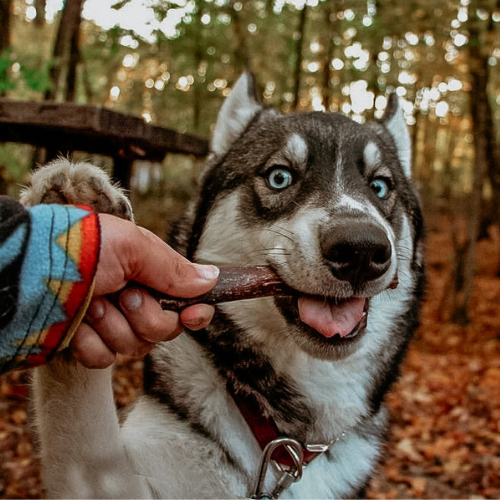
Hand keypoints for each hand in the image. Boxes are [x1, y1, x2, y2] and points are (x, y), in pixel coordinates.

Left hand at [70, 214, 218, 368]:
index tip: (196, 315)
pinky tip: (77, 324)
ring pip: (135, 348)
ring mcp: (109, 325)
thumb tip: (210, 279)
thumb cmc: (80, 248)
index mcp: (147, 275)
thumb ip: (174, 269)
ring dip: (114, 325)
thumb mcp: (133, 248)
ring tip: (92, 302)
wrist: (26, 271)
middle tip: (126, 295)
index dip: (194, 313)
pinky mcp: (85, 345)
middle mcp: (132, 301)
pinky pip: (105, 360)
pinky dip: (90, 342)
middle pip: (165, 330)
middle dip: (146, 316)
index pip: (185, 303)